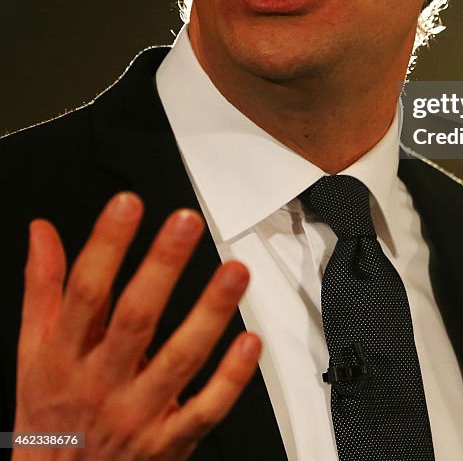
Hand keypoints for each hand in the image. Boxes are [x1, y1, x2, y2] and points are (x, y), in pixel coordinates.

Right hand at [13, 193, 260, 460]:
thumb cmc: (50, 415)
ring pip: (178, 361)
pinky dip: (231, 379)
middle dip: (161, 268)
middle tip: (185, 223)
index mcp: (65, 356)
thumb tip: (42, 232)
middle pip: (134, 320)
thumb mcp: (32, 353)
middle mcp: (101, 383)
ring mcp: (138, 414)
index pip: (85, 293)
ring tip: (234, 271)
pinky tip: (250, 341)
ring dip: (209, 314)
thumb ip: (43, 288)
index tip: (127, 205)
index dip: (106, 245)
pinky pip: (206, 409)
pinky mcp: (169, 442)